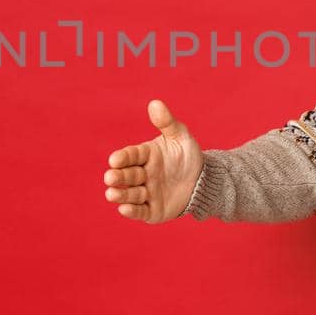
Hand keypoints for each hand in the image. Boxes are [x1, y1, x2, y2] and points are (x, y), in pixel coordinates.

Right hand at [103, 98, 202, 223]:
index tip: (115, 159)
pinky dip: (132, 211)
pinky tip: (124, 209)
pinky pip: (140, 211)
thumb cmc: (188, 156)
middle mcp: (142, 174)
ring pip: (130, 194)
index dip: (122, 158)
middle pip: (127, 175)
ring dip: (121, 194)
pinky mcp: (152, 210)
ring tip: (112, 194)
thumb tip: (155, 103)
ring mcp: (146, 193)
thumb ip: (167, 122)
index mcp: (145, 155)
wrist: (204, 181)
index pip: (131, 155)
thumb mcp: (180, 137)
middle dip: (118, 176)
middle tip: (111, 177)